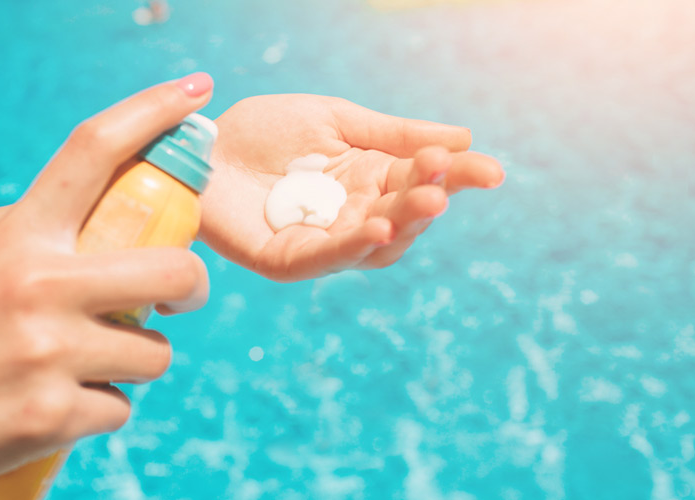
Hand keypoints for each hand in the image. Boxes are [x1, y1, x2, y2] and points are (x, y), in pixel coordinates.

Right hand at [0, 75, 212, 499]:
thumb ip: (55, 252)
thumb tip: (141, 249)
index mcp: (18, 236)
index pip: (95, 150)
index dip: (153, 110)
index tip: (196, 88)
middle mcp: (38, 285)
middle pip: (176, 269)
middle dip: (190, 288)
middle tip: (179, 297)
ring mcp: (48, 352)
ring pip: (155, 355)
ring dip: (128, 364)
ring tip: (73, 366)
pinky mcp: (53, 415)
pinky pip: (120, 409)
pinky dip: (96, 410)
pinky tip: (49, 407)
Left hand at [200, 94, 503, 280]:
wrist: (204, 146)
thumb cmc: (264, 131)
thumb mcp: (336, 120)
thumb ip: (393, 134)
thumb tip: (464, 136)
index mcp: (369, 179)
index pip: (422, 181)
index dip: (456, 177)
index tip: (491, 170)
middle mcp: (354, 215)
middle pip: (404, 216)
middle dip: (430, 197)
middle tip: (447, 178)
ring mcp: (325, 242)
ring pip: (376, 243)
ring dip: (402, 223)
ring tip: (427, 200)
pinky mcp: (290, 261)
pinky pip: (329, 257)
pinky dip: (355, 245)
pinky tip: (378, 227)